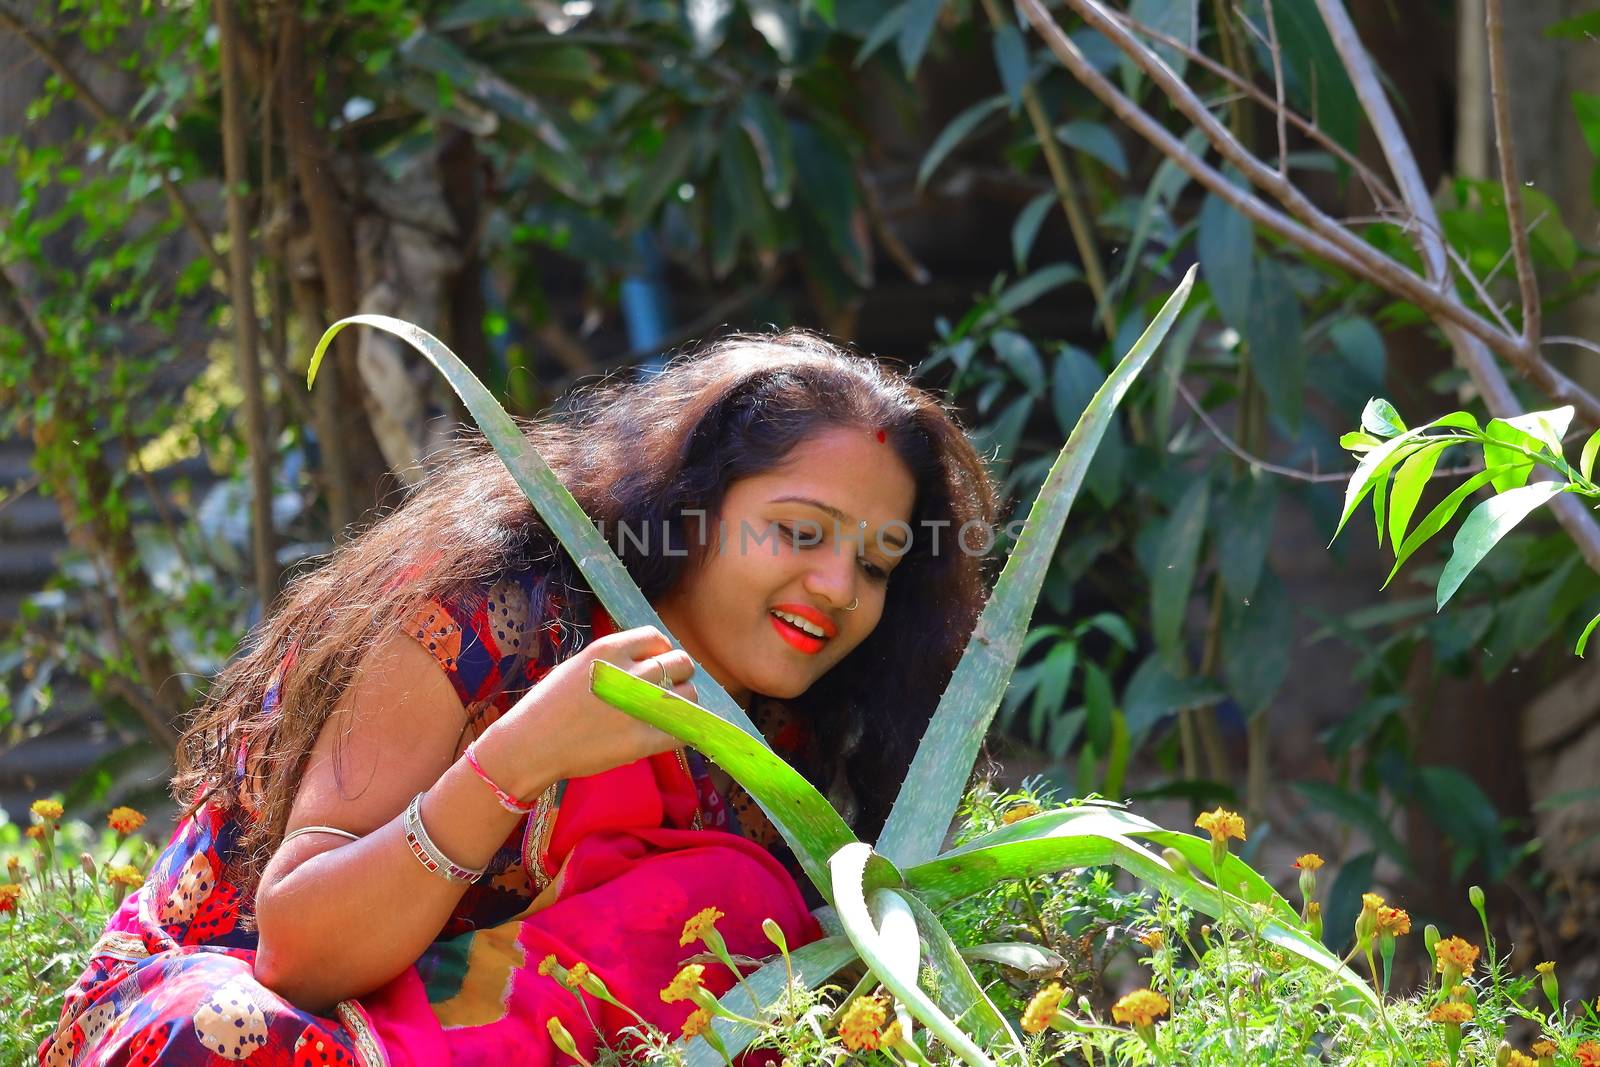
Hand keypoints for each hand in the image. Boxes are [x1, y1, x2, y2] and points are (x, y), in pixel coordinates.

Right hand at [479, 625, 697, 790]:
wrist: (529, 745)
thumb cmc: (550, 706)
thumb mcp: (581, 665)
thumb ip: (616, 660)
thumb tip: (650, 661)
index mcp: (610, 649)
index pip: (657, 638)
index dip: (659, 652)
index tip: (653, 666)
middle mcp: (628, 673)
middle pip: (681, 663)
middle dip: (677, 674)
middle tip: (664, 690)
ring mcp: (638, 707)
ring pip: (689, 694)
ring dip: (682, 701)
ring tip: (665, 712)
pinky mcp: (642, 740)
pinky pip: (683, 729)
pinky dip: (682, 730)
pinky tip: (668, 733)